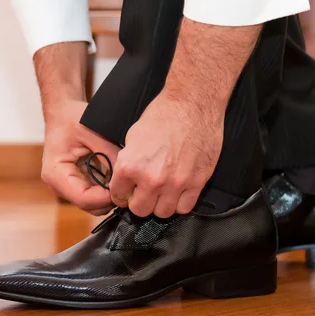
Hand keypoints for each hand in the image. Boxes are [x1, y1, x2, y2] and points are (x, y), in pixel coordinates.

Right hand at [42, 99, 120, 215]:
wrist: (61, 113)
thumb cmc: (72, 119)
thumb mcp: (92, 132)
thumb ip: (110, 154)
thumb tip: (128, 174)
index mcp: (56, 173)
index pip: (84, 198)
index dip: (107, 197)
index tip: (124, 186)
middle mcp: (57, 185)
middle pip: (88, 205)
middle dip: (109, 198)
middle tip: (128, 184)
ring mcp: (65, 187)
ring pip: (92, 204)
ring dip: (108, 196)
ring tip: (122, 180)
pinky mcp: (73, 185)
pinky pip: (92, 196)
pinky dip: (105, 190)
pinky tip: (115, 178)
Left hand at [109, 96, 223, 217]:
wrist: (192, 103)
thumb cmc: (162, 114)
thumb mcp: (133, 137)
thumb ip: (128, 163)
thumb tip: (126, 181)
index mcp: (131, 166)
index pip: (118, 196)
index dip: (122, 194)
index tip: (127, 191)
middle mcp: (151, 178)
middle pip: (140, 210)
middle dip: (140, 201)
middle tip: (144, 191)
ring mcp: (176, 183)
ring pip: (163, 212)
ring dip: (160, 203)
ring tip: (162, 190)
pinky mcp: (197, 182)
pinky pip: (185, 207)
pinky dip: (180, 202)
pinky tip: (178, 191)